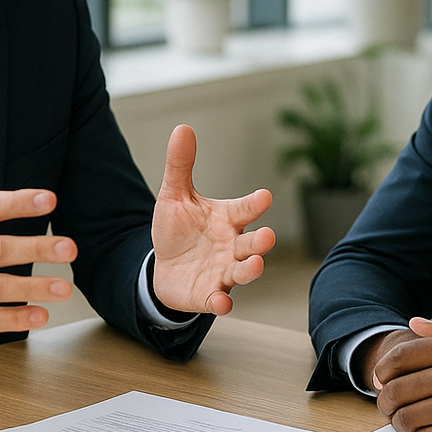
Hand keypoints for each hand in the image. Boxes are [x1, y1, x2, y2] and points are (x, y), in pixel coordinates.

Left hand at [150, 124, 274, 314]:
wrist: (164, 266)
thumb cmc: (178, 229)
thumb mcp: (174, 195)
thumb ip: (181, 165)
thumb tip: (182, 128)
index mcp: (227, 218)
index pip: (246, 209)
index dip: (255, 204)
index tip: (264, 196)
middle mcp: (231, 246)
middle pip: (251, 244)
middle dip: (260, 242)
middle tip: (267, 236)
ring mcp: (223, 272)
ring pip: (243, 272)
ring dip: (251, 270)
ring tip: (255, 265)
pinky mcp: (208, 294)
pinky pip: (218, 300)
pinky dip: (221, 302)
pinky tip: (222, 303)